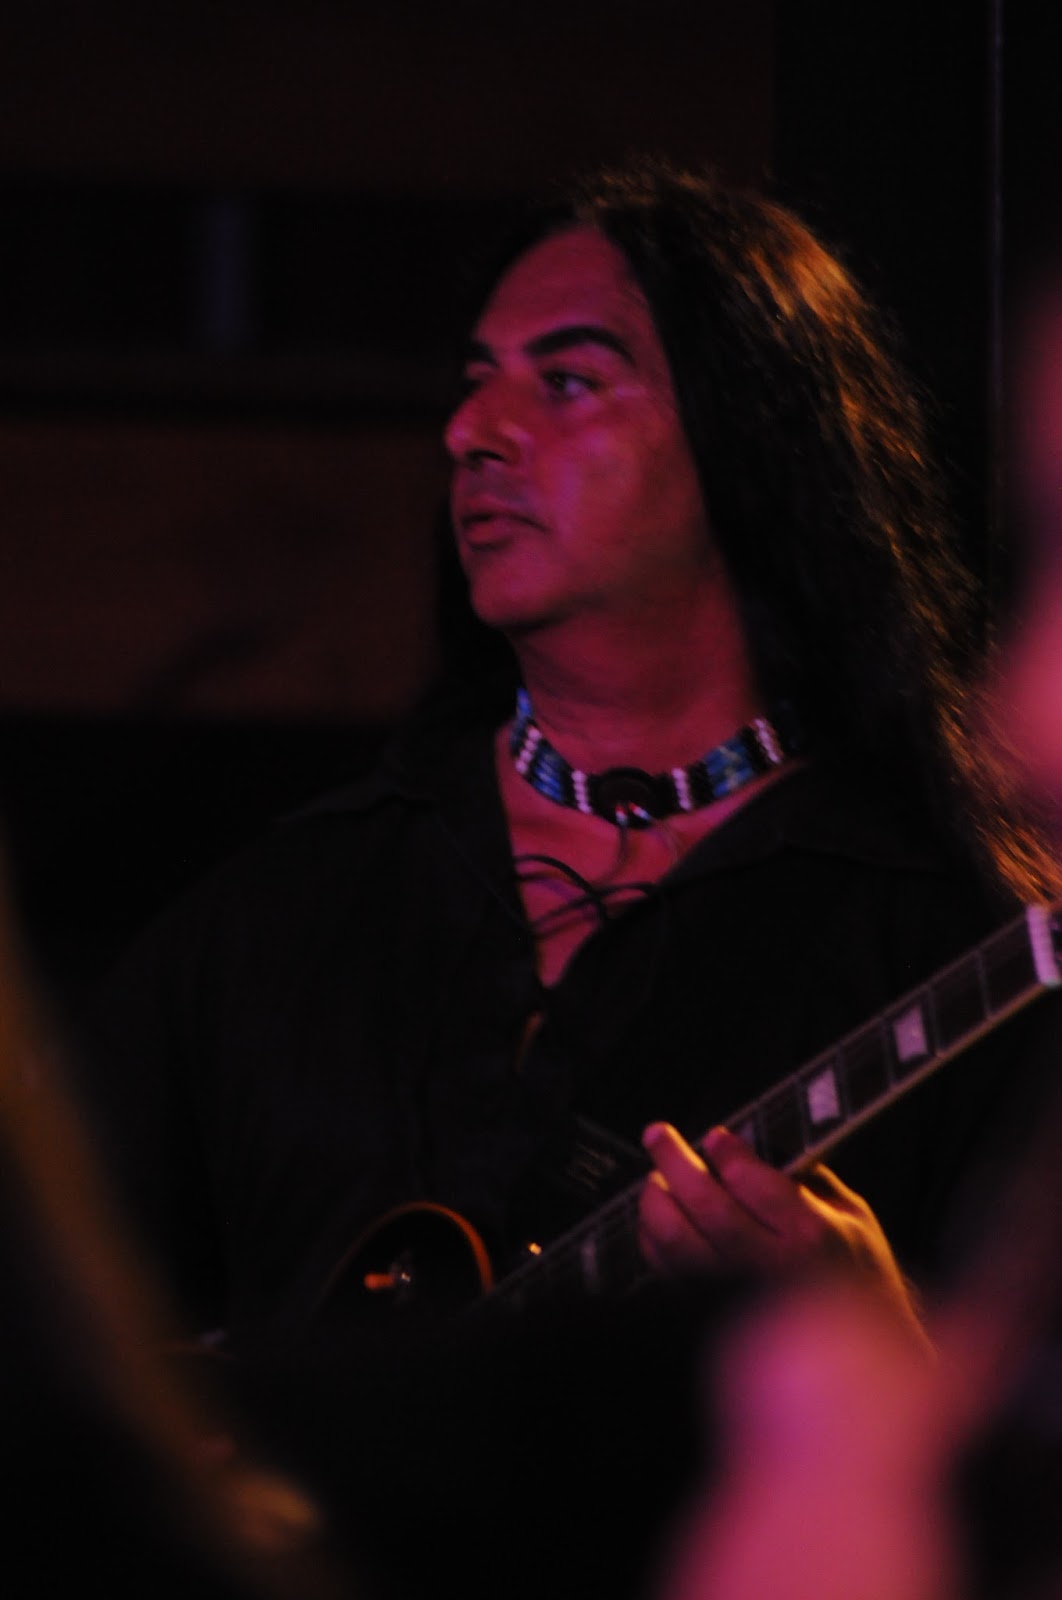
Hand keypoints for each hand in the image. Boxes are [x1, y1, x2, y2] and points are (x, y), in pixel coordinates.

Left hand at [638, 1123, 920, 1326]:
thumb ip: (805, 1175)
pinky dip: (651, 1235)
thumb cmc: (854, 1272)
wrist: (854, 1349)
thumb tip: (753, 1144)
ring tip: (656, 1177)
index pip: (753, 1182)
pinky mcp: (711, 1312)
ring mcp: (735, 1294)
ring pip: (676, 1239)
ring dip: (655, 1199)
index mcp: (810, 1235)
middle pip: (706, 1206)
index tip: (716, 1137)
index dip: (726, 1153)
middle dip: (674, 1161)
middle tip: (658, 1135)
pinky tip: (657, 1216)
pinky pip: (666, 1268)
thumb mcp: (851, 1214)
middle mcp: (769, 1265)